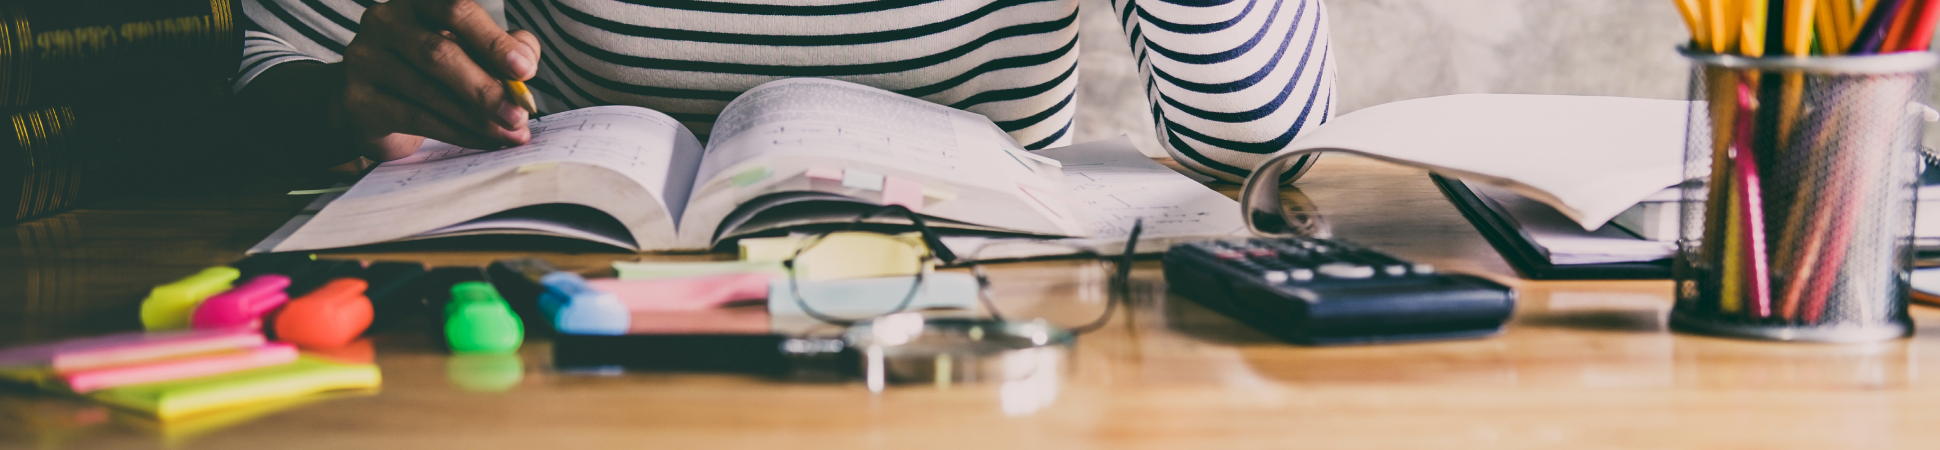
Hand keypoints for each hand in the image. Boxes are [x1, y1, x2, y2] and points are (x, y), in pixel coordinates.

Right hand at [336, 0, 540, 160]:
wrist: (375, 104)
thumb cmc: (434, 71)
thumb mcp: (472, 51)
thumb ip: (503, 48)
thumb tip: (526, 61)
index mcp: (417, 2)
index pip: (455, 10)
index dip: (492, 41)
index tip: (524, 70)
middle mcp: (384, 22)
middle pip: (438, 53)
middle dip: (486, 88)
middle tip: (519, 114)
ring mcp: (365, 60)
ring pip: (428, 91)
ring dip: (476, 117)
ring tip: (510, 133)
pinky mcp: (358, 100)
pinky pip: (414, 118)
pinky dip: (457, 132)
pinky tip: (484, 141)